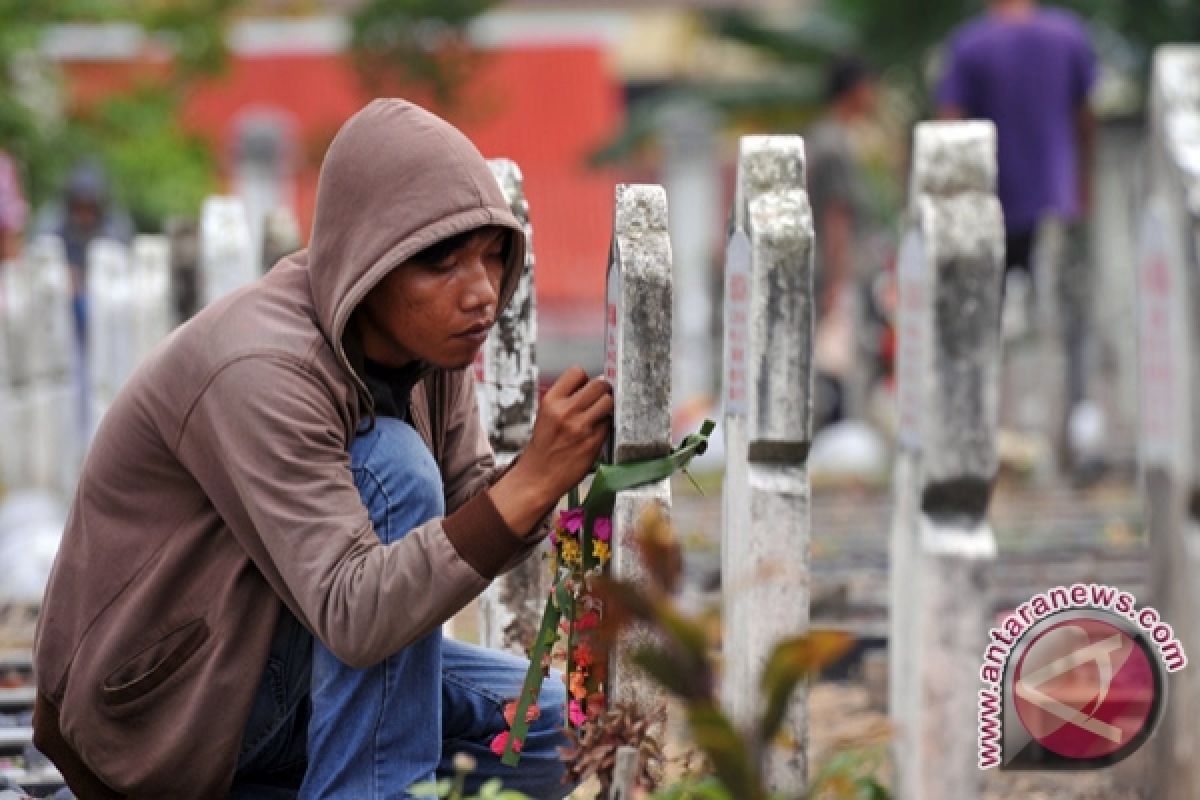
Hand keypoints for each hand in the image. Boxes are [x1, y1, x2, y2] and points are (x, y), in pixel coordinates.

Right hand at [490, 367, 612, 534]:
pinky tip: (598, 430)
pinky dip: (607, 424)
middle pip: (598, 384)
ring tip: (601, 412)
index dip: (585, 378)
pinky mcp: (593, 442)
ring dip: (608, 405)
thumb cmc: (543, 448)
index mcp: (551, 402)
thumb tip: (588, 387)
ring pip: (608, 401)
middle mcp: (566, 411)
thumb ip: (564, 400)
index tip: (587, 385)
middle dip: (603, 389)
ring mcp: (581, 427)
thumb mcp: (545, 416)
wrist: (538, 477)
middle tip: (601, 396)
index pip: (577, 372)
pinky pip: (609, 423)